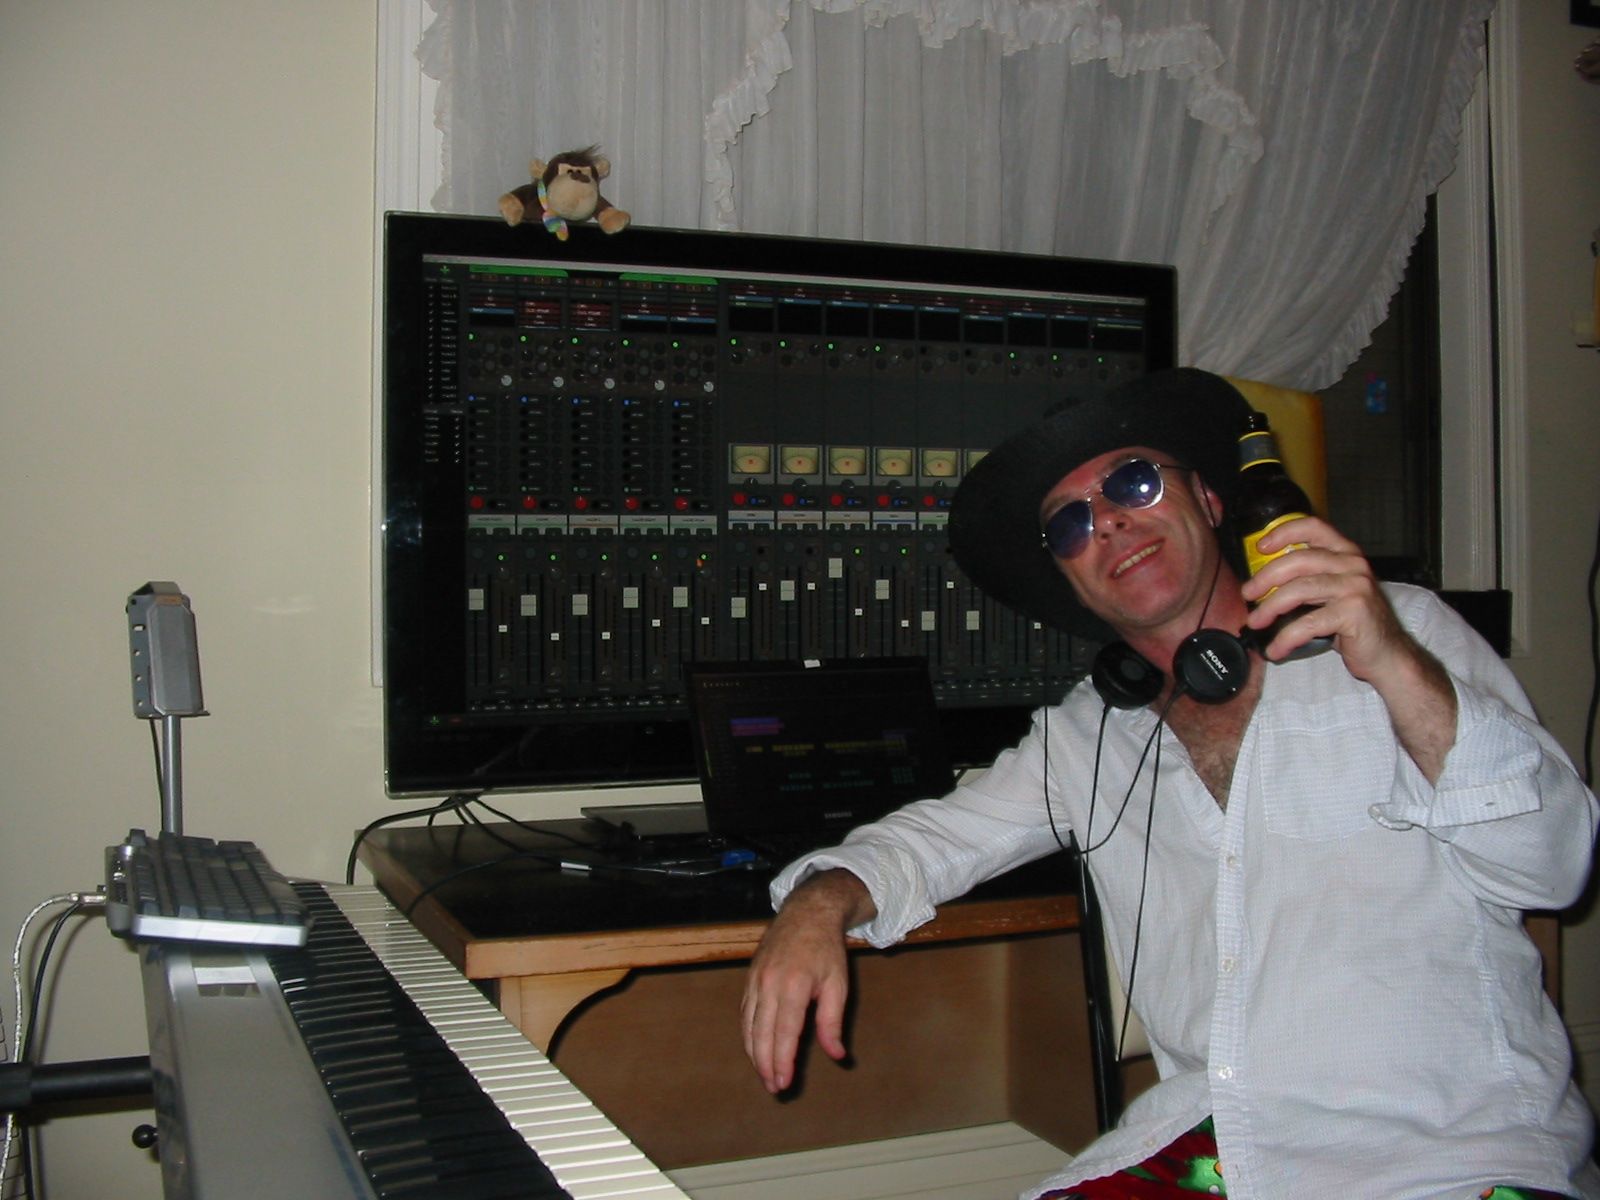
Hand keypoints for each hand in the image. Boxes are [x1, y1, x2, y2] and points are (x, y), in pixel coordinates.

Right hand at [741, 869, 871, 1093]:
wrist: (806, 913)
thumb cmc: (826, 950)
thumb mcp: (839, 984)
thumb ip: (832, 1022)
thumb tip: (836, 1055)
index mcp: (794, 986)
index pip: (784, 1033)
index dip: (782, 1061)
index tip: (784, 1082)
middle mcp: (769, 984)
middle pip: (761, 1034)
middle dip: (766, 1065)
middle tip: (774, 1088)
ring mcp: (755, 980)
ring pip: (748, 1026)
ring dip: (754, 1054)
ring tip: (764, 1075)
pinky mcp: (749, 979)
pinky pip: (744, 1013)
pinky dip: (748, 1035)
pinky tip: (755, 1049)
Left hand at [1239, 515, 1455, 778]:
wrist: (1387, 655)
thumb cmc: (1353, 623)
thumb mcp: (1333, 591)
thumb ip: (1309, 577)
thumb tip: (1261, 580)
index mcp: (1346, 553)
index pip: (1314, 527)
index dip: (1283, 533)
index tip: (1260, 547)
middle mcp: (1353, 564)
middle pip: (1298, 560)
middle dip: (1265, 578)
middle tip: (1247, 594)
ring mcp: (1356, 587)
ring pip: (1298, 590)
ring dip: (1269, 608)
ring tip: (1255, 622)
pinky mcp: (1353, 612)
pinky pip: (1307, 623)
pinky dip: (1285, 638)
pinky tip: (1275, 649)